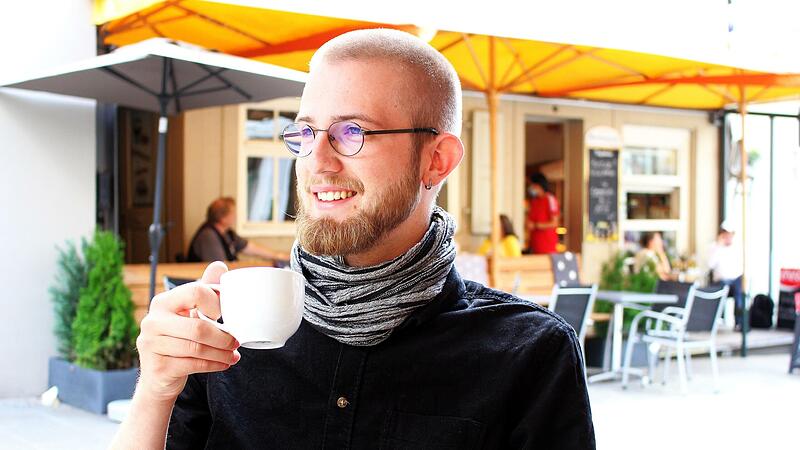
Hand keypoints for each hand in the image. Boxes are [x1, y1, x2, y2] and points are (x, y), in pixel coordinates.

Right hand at [135, 261, 240, 401]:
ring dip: (221, 353)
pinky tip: (224, 363)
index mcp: (162, 302)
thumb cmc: (178, 339)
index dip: (215, 303)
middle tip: (236, 341)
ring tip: (233, 354)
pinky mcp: (158, 367)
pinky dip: (214, 365)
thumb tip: (219, 266)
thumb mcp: (189, 313)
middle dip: (224, 337)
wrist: (158, 376)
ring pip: (197, 348)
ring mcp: (151, 345)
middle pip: (198, 327)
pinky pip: (193, 365)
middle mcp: (152, 321)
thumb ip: (204, 290)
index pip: (194, 292)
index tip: (223, 314)